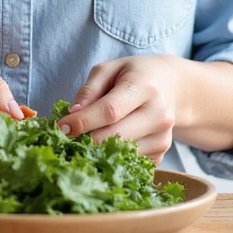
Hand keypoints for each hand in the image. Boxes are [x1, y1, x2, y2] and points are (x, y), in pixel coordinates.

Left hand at [57, 54, 185, 160]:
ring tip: (87, 138)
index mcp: (145, 86)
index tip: (60, 127)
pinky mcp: (161, 153)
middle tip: (68, 138)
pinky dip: (113, 156)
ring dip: (98, 150)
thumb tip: (72, 115)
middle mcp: (159, 114)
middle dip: (86, 140)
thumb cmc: (134, 75)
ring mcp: (163, 137)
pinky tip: (107, 143)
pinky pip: (129, 162)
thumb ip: (89, 90)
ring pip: (121, 154)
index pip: (110, 110)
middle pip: (115, 137)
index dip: (83, 121)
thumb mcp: (109, 69)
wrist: (172, 86)